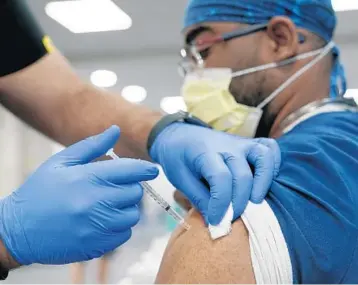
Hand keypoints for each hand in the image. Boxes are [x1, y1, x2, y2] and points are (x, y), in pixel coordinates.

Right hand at [0, 126, 158, 265]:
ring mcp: (97, 227)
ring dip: (126, 208)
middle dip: (130, 188)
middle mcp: (96, 203)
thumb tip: (115, 130)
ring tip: (107, 205)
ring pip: (132, 215)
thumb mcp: (61, 162)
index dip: (145, 169)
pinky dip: (119, 227)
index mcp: (89, 178)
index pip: (131, 170)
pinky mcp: (97, 246)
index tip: (153, 170)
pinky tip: (103, 221)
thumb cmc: (40, 191)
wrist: (18, 230)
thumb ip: (92, 145)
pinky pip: (124, 235)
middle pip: (135, 193)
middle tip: (115, 187)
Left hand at [150, 123, 280, 224]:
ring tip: (254, 201)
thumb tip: (216, 221)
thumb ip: (199, 199)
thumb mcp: (180, 179)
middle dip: (239, 202)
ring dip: (263, 181)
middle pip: (242, 174)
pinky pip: (269, 147)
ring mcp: (240, 142)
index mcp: (204, 153)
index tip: (215, 220)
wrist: (178, 135)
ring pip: (263, 156)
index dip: (221, 204)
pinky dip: (273, 164)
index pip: (221, 179)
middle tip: (231, 217)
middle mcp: (226, 146)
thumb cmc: (177, 157)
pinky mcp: (248, 143)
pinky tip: (264, 181)